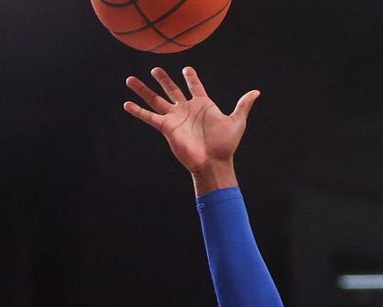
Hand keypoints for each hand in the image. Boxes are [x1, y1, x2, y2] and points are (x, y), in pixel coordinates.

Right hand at [124, 66, 259, 175]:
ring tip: (130, 79)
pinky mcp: (167, 128)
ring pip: (156, 99)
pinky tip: (127, 104)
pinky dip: (138, 111)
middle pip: (171, 89)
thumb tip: (256, 92)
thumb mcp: (236, 121)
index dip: (191, 78)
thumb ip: (243, 105)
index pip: (195, 87)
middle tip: (155, 68)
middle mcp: (186, 109)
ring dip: (143, 90)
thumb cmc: (225, 144)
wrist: (213, 161)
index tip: (187, 69)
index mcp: (203, 105)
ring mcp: (175, 118)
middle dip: (163, 79)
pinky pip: (149, 117)